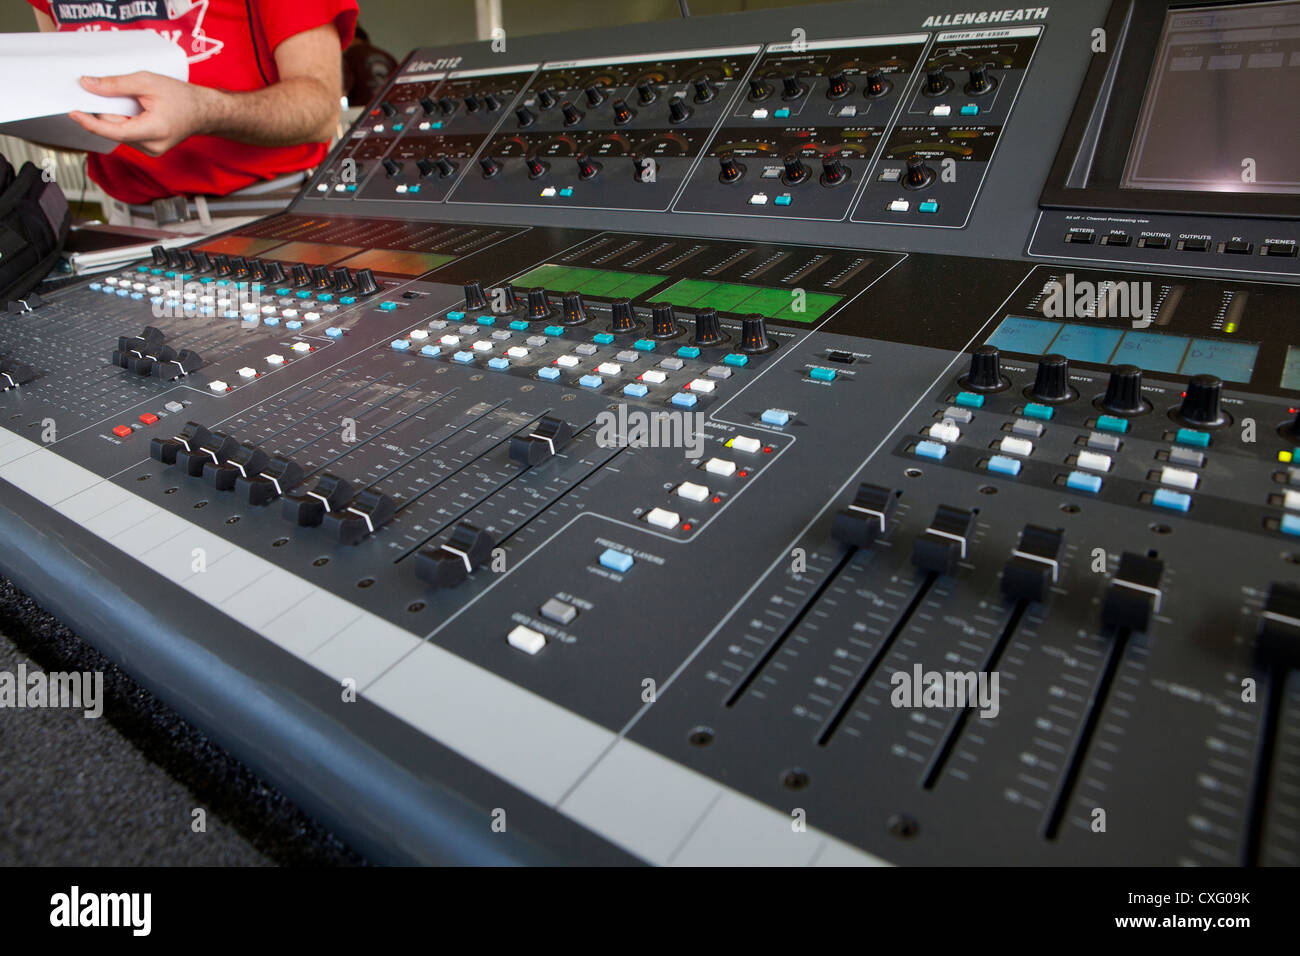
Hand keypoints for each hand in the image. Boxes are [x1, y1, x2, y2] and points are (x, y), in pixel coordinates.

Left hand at [68, 72, 218, 156]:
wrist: (204, 112)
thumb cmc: (182, 97)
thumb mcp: (147, 82)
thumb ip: (116, 84)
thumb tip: (88, 85)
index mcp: (154, 131)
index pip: (114, 131)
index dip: (91, 123)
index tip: (74, 113)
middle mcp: (152, 147)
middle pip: (114, 130)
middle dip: (107, 112)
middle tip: (114, 93)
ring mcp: (151, 151)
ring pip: (119, 133)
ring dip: (117, 117)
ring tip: (137, 104)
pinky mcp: (150, 149)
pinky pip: (127, 135)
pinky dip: (124, 122)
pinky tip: (138, 113)